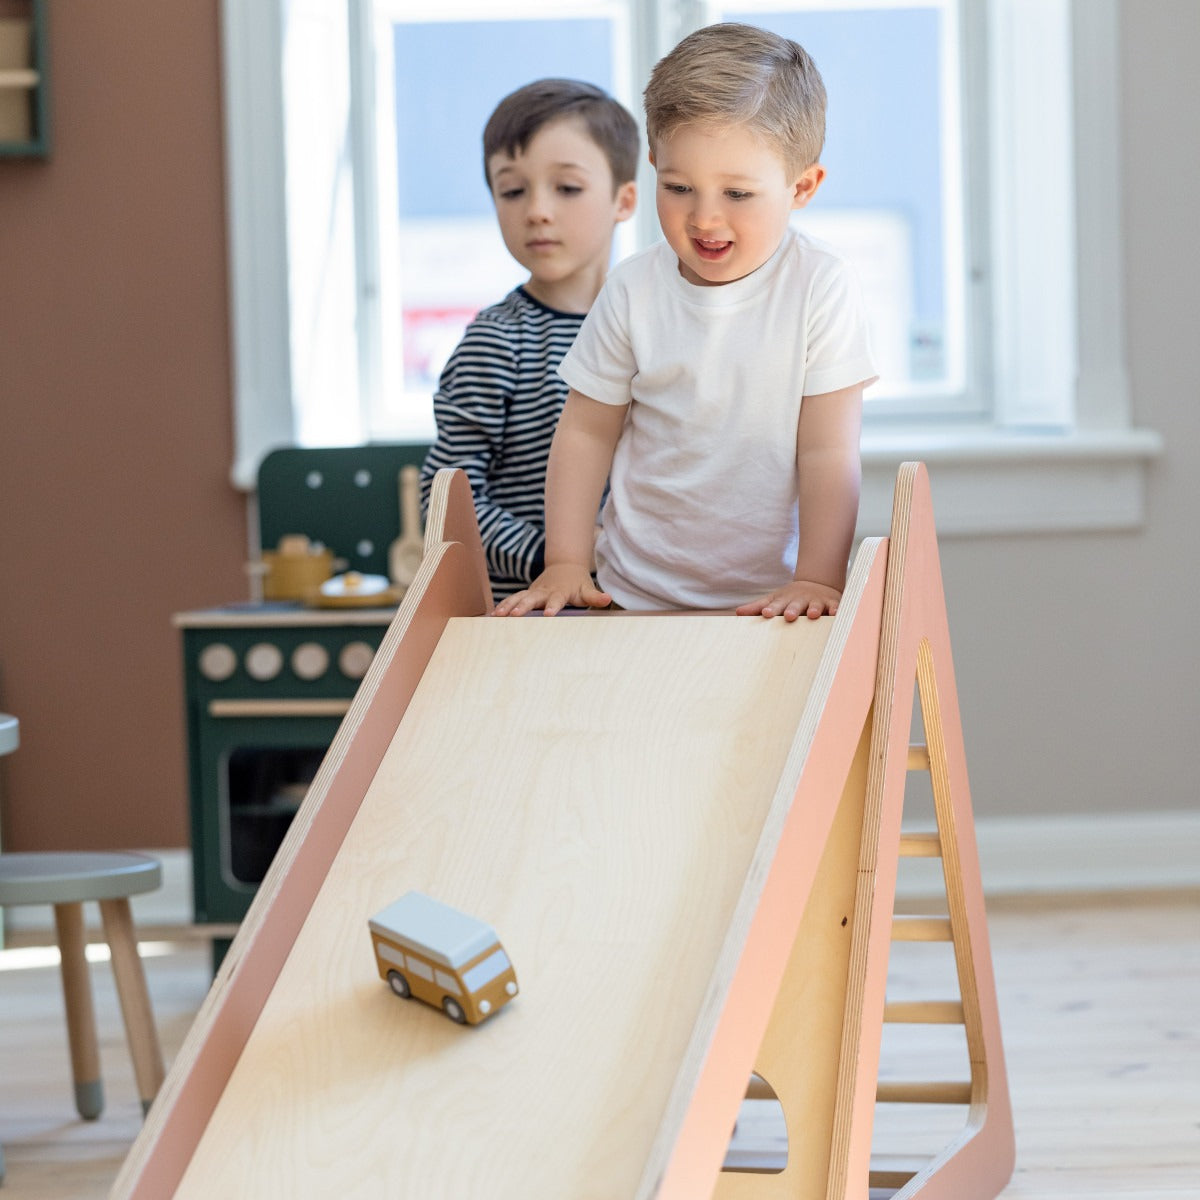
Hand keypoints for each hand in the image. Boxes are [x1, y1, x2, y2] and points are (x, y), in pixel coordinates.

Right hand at [492, 564, 611, 616]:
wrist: (564, 567)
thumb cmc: (577, 583)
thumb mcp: (587, 589)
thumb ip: (595, 596)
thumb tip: (608, 599)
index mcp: (559, 592)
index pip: (556, 600)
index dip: (552, 607)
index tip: (547, 614)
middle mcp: (543, 592)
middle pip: (531, 599)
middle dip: (522, 607)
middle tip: (513, 616)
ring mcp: (532, 592)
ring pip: (518, 598)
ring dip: (508, 606)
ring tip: (497, 615)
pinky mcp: (525, 595)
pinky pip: (512, 600)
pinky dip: (502, 606)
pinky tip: (491, 616)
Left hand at [736, 579, 842, 621]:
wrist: (816, 584)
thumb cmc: (790, 598)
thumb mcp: (774, 600)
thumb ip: (756, 606)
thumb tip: (737, 612)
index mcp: (785, 601)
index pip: (776, 605)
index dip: (771, 609)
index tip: (765, 613)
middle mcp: (800, 601)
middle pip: (796, 605)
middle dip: (793, 610)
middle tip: (789, 616)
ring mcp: (816, 602)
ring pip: (816, 606)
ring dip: (815, 610)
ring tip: (813, 615)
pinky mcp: (831, 603)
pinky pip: (835, 607)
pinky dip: (836, 609)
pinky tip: (836, 613)